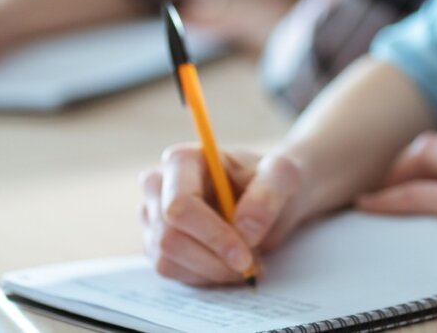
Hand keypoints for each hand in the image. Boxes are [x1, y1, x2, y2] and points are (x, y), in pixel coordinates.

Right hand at [139, 144, 313, 285]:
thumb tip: (245, 229)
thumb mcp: (283, 176)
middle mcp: (158, 186)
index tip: (244, 256)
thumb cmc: (271, 181)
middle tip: (251, 266)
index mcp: (183, 160)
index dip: (211, 235)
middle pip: (169, 237)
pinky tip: (229, 265)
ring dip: (211, 271)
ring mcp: (153, 216)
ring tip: (247, 263)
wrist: (270, 198)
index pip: (180, 205)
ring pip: (168, 260)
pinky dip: (204, 276)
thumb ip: (268, 194)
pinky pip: (171, 271)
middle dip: (213, 259)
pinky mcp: (157, 242)